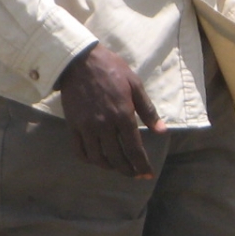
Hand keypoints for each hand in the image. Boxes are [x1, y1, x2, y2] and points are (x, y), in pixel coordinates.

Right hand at [57, 44, 165, 176]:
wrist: (79, 61)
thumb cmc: (111, 69)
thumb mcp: (135, 85)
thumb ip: (148, 110)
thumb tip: (161, 131)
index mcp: (123, 115)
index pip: (134, 149)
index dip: (142, 165)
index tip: (147, 174)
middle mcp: (105, 125)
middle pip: (117, 158)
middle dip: (128, 170)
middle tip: (135, 174)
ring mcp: (87, 127)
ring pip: (98, 158)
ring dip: (110, 167)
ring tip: (118, 168)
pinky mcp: (73, 126)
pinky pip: (80, 151)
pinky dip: (90, 160)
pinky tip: (98, 160)